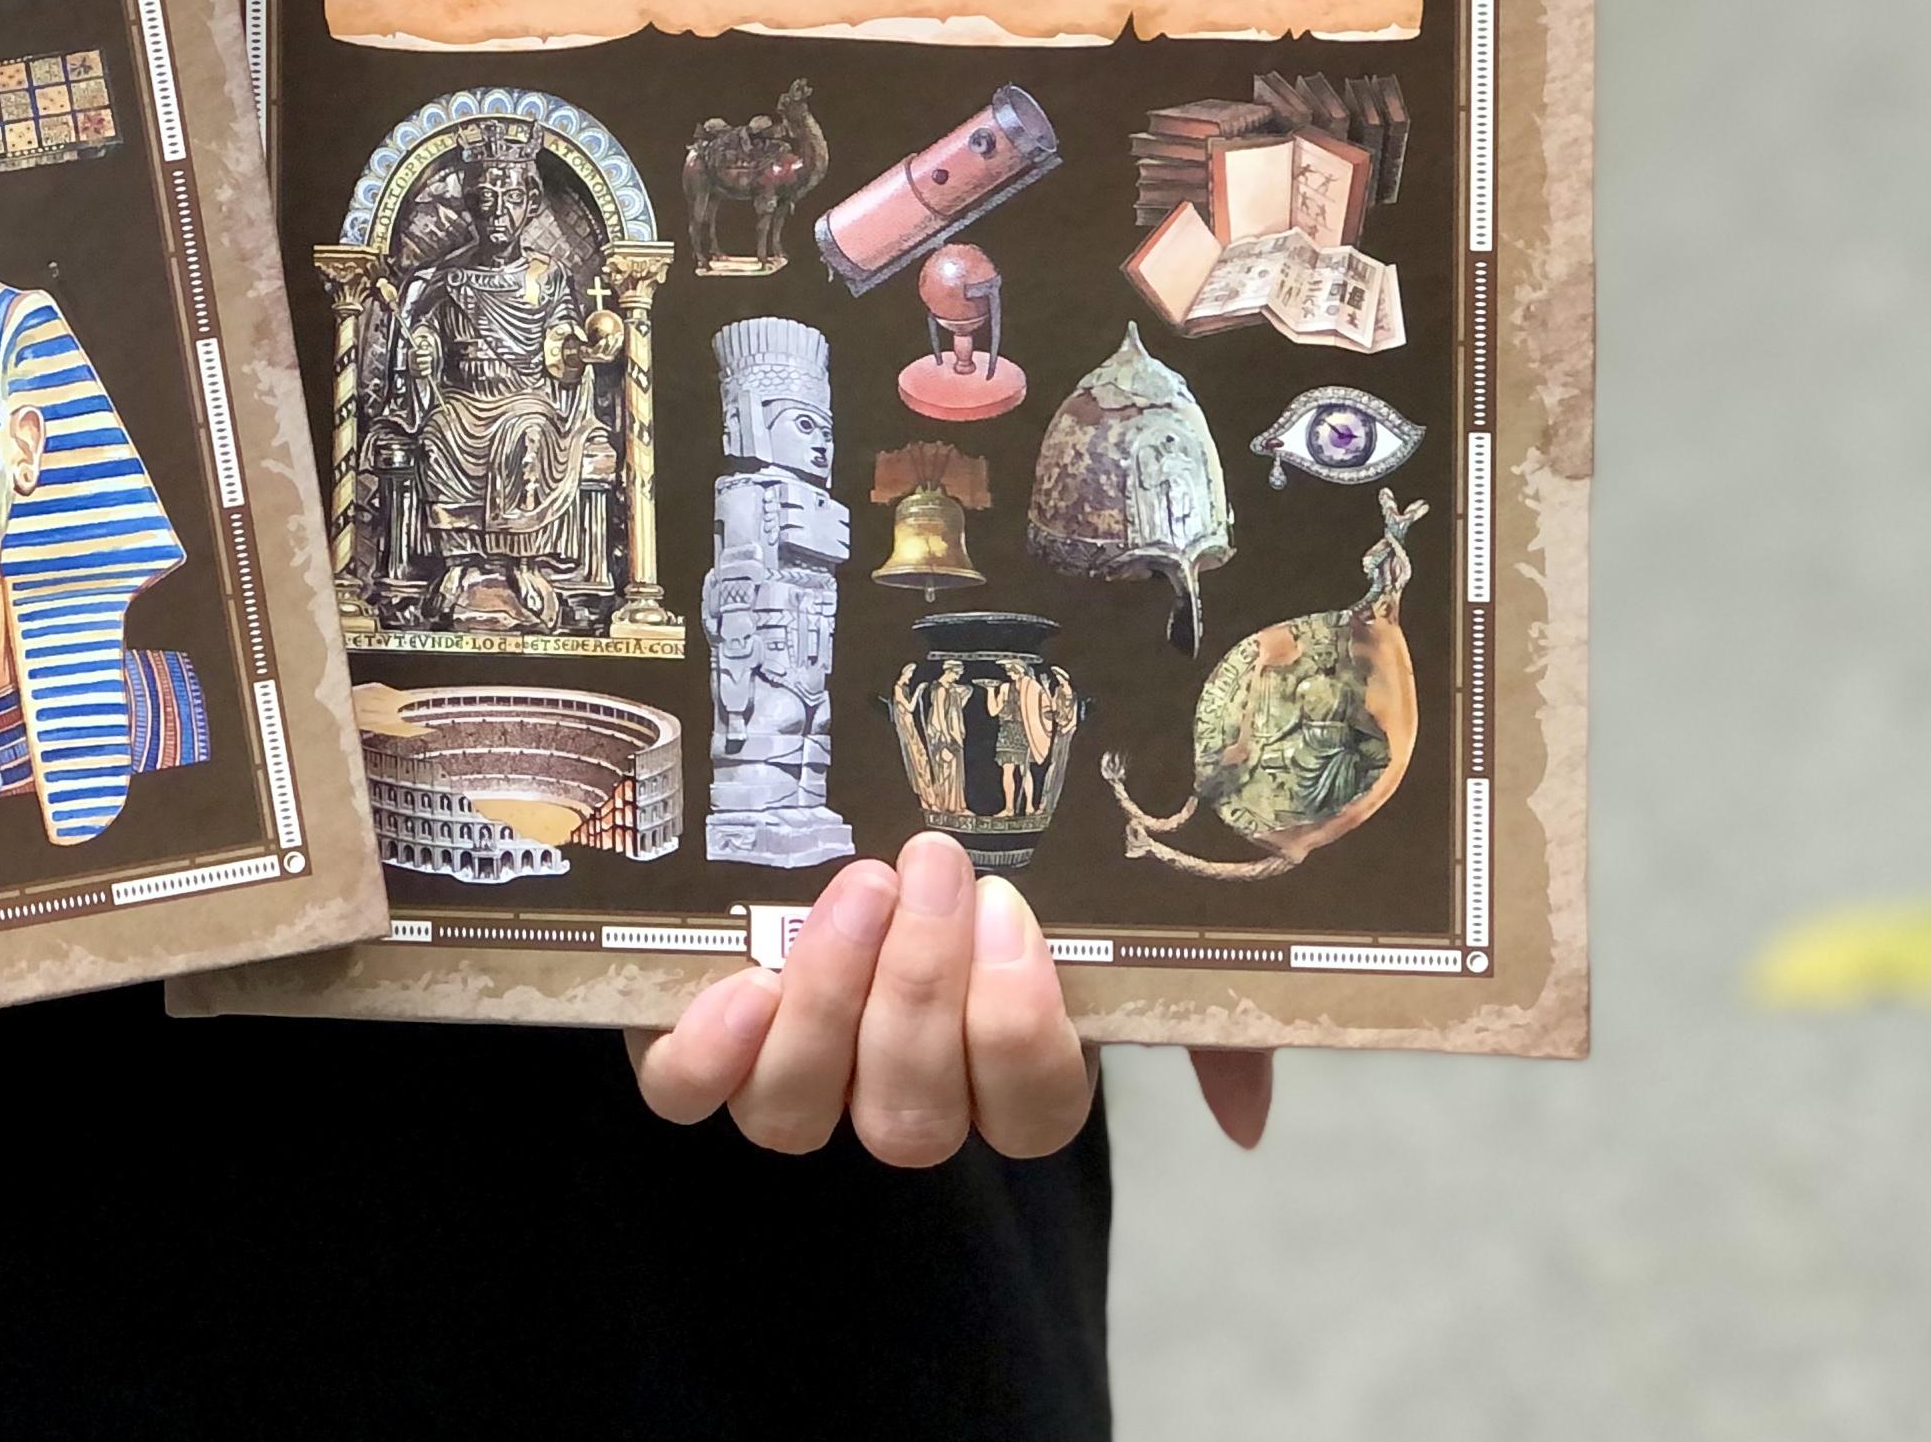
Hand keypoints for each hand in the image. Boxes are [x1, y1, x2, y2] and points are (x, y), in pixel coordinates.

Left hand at [629, 831, 1271, 1161]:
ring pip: (802, 1112)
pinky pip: (690, 1095)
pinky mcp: (705, 1049)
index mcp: (1004, 1080)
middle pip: (914, 1118)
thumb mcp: (1111, 917)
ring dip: (830, 1000)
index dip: (1018, 1031)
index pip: (1030, 1117)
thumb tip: (1246, 1121)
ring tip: (855, 889)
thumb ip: (1198, 1008)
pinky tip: (740, 981)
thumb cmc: (996, 876)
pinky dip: (709, 1053)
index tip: (1014, 909)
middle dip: (924, 991)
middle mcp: (901, 1098)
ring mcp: (797, 1080)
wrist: (859, 816)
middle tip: (934, 863)